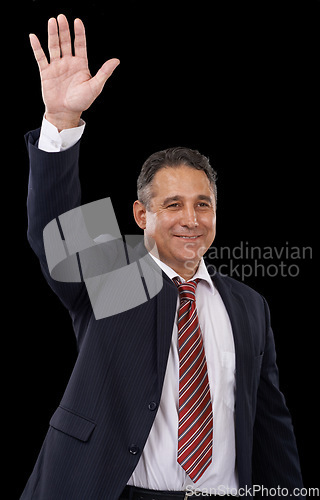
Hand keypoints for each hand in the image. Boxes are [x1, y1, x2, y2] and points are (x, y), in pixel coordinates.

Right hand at [29, 14, 119, 130]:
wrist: (65, 113)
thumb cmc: (81, 101)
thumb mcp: (95, 87)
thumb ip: (104, 73)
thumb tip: (116, 60)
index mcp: (81, 64)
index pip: (80, 45)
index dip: (79, 33)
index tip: (77, 21)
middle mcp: (68, 62)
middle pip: (65, 42)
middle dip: (64, 30)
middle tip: (61, 17)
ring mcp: (57, 66)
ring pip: (54, 46)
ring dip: (53, 34)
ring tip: (52, 21)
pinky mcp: (46, 72)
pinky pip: (40, 57)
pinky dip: (36, 47)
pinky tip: (33, 37)